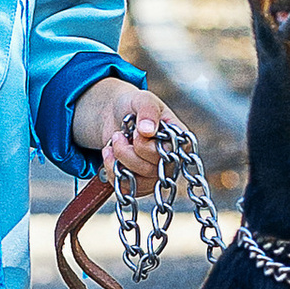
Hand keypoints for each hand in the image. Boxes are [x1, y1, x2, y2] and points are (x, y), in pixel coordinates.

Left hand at [72, 75, 162, 194]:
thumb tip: (148, 130)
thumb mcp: (141, 99)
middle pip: (151, 170)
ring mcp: (157, 175)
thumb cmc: (134, 105)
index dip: (146, 146)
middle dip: (127, 152)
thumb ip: (147, 110)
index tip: (136, 130)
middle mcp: (172, 160)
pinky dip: (113, 171)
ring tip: (114, 143)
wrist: (115, 114)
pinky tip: (110, 154)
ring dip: (119, 161)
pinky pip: (127, 189)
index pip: (169, 154)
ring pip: (139, 182)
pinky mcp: (141, 184)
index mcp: (179, 140)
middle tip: (119, 135)